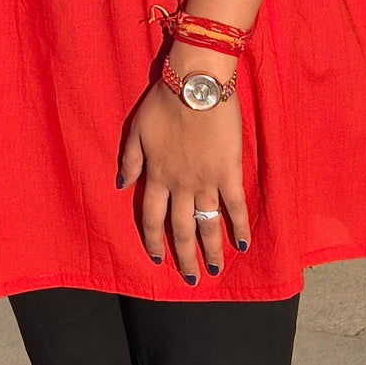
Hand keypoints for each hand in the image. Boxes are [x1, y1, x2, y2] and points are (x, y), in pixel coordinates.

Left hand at [118, 75, 250, 282]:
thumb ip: (130, 161)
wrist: (195, 86)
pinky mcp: (229, 172)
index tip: (157, 259)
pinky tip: (242, 244)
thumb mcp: (136, 130)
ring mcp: (206, 180)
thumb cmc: (164, 102)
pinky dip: (239, 226)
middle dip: (184, 256)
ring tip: (213, 271)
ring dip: (210, 250)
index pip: (152, 218)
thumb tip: (123, 187)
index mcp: (156, 176)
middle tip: (190, 278)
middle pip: (181, 229)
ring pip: (207, 223)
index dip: (154, 241)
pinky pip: (235, 205)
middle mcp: (180, 185)